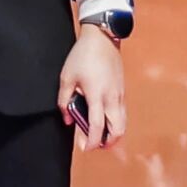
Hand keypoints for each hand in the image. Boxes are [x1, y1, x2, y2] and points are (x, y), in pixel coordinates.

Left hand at [59, 25, 128, 146]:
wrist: (102, 38)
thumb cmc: (82, 56)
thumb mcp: (66, 77)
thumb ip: (64, 101)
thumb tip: (68, 119)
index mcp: (96, 95)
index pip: (98, 126)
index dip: (92, 141)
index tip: (85, 148)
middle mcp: (112, 98)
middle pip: (118, 130)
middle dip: (108, 142)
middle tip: (93, 143)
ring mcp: (119, 95)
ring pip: (122, 123)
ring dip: (113, 133)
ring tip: (98, 134)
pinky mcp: (122, 91)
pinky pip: (122, 113)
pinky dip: (115, 123)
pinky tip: (103, 119)